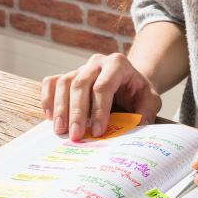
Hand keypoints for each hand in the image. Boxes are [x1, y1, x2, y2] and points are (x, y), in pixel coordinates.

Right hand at [41, 53, 162, 141]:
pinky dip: (47, 99)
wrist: (129, 82)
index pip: (103, 86)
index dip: (99, 110)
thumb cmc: (137, 92)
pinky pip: (51, 82)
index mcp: (117, 64)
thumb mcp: (150, 100)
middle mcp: (96, 63)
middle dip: (76, 112)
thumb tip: (136, 127)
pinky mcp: (68, 75)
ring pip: (63, 83)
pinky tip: (51, 117)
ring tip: (61, 130)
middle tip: (76, 135)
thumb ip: (146, 112)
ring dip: (60, 108)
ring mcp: (80, 68)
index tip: (99, 132)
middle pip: (80, 84)